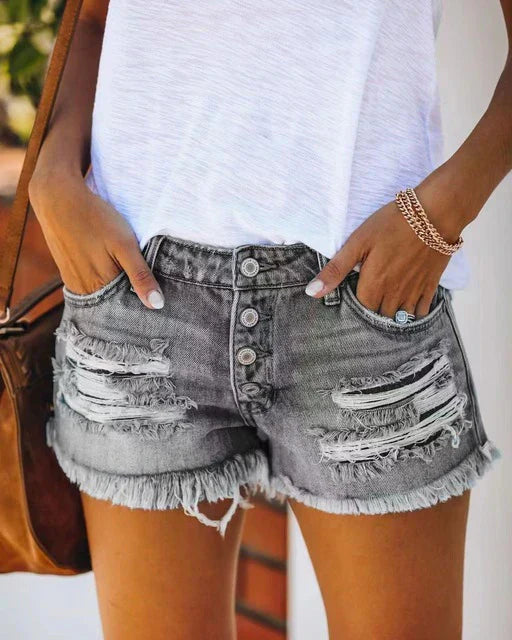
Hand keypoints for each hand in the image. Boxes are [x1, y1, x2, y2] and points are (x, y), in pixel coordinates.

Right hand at [28, 169, 164, 308]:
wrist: (58, 198)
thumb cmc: (95, 219)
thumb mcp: (125, 246)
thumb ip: (140, 275)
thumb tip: (157, 305)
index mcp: (99, 288)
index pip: (126, 306)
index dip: (141, 299)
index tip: (155, 293)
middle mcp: (84, 290)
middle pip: (113, 301)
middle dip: (129, 294)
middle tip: (141, 277)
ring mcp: (73, 281)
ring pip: (102, 292)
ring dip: (115, 286)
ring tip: (125, 270)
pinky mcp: (68, 272)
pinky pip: (90, 283)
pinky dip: (103, 279)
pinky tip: (108, 265)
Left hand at [304, 187, 463, 319]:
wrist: (434, 213)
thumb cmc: (392, 224)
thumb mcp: (357, 243)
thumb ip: (335, 270)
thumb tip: (311, 292)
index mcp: (373, 286)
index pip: (360, 311)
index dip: (356, 304)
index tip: (355, 293)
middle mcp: (394, 295)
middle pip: (380, 315)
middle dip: (374, 309)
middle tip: (371, 295)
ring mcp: (413, 292)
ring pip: (400, 317)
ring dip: (392, 313)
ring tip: (387, 300)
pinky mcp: (430, 285)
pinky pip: (421, 311)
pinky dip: (414, 312)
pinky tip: (408, 303)